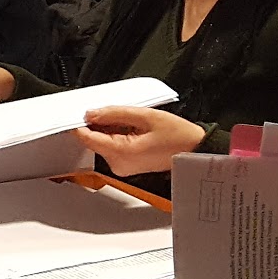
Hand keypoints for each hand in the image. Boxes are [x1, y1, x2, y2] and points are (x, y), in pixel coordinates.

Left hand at [73, 105, 206, 176]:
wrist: (196, 152)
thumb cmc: (179, 136)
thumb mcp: (145, 116)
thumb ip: (114, 113)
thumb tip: (90, 113)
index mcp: (120, 153)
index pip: (86, 137)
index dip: (81, 122)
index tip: (82, 111)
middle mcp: (117, 164)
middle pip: (94, 138)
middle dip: (103, 123)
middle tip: (125, 115)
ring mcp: (121, 167)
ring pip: (103, 142)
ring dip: (112, 129)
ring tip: (136, 124)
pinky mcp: (126, 166)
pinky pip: (113, 147)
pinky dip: (119, 136)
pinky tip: (136, 131)